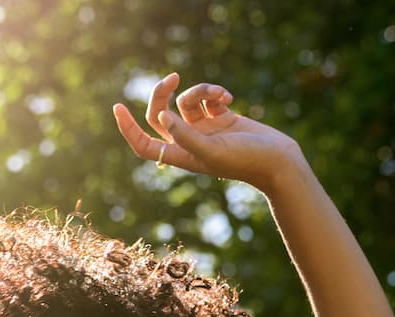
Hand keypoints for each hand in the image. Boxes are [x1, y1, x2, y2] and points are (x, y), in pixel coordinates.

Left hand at [112, 73, 302, 192]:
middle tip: (172, 78)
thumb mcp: (212, 151)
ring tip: (219, 95)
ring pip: (187, 101)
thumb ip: (185, 136)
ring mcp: (203, 128)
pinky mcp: (220, 116)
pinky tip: (230, 99)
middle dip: (163, 94)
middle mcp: (188, 141)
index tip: (117, 107)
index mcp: (180, 155)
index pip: (144, 144)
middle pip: (160, 114)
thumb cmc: (245, 161)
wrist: (277, 159)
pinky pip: (207, 97)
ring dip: (201, 91)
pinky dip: (216, 93)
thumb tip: (162, 116)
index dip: (128, 129)